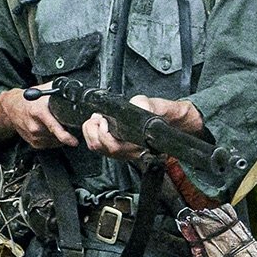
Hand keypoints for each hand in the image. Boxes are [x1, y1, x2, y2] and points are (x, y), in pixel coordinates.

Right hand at [0, 86, 81, 150]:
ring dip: (59, 136)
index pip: (54, 128)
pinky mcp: (33, 143)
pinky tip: (50, 130)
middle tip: (68, 125)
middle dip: (66, 132)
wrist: (11, 107)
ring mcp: (33, 136)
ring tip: (56, 124)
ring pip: (55, 141)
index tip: (74, 141)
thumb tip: (74, 91)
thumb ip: (59, 92)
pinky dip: (53, 139)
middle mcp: (35, 126)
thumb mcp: (45, 91)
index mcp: (38, 112)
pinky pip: (50, 144)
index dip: (66, 136)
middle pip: (57, 135)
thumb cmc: (29, 99)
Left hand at [83, 93, 204, 157]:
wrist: (165, 119)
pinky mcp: (115, 149)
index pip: (114, 147)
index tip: (104, 119)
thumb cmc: (158, 113)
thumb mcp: (150, 104)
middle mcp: (128, 152)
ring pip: (97, 148)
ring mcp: (121, 152)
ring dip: (91, 131)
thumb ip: (141, 105)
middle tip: (98, 116)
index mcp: (137, 144)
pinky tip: (98, 124)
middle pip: (101, 148)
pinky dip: (92, 134)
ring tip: (97, 118)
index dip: (104, 134)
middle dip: (94, 129)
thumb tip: (134, 105)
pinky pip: (98, 146)